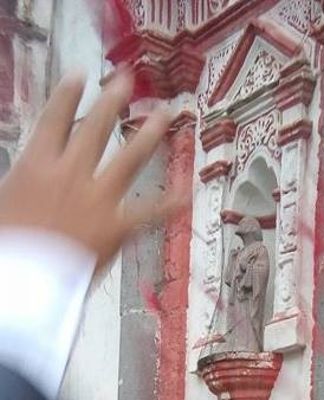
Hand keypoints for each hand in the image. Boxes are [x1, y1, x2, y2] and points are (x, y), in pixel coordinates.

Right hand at [0, 69, 185, 267]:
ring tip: (166, 115)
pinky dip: (171, 204)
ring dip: (149, 135)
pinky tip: (189, 194)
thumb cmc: (7, 247)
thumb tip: (25, 175)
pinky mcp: (117, 227)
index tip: (80, 76)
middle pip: (95, 129)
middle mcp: (70, 174)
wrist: (22, 283)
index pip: (54, 121)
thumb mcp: (3, 204)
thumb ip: (20, 184)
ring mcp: (97, 199)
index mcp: (36, 166)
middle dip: (112, 101)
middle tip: (128, 80)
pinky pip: (150, 213)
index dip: (68, 96)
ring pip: (129, 158)